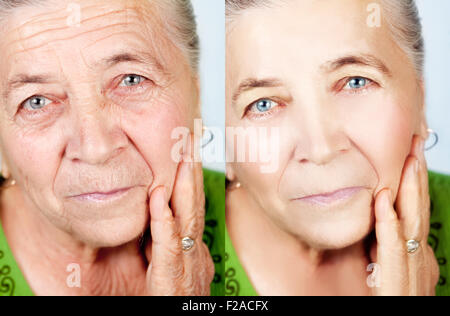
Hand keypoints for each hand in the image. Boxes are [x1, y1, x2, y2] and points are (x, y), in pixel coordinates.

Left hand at [144, 134, 214, 295]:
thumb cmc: (176, 301)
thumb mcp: (176, 269)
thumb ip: (171, 244)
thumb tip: (163, 218)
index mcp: (196, 250)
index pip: (194, 207)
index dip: (193, 179)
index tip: (191, 153)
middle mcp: (196, 252)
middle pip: (195, 204)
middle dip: (194, 171)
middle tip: (194, 140)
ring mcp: (187, 263)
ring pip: (186, 217)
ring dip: (184, 185)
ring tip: (183, 157)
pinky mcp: (171, 276)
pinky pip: (167, 243)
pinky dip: (163, 218)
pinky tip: (160, 196)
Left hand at [370, 135, 439, 295]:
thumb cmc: (391, 300)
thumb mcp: (391, 268)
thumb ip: (386, 245)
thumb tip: (380, 218)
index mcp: (419, 255)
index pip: (417, 210)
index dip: (415, 182)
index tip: (412, 154)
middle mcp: (421, 259)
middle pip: (419, 209)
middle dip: (418, 175)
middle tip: (416, 143)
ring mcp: (413, 271)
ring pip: (412, 222)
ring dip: (410, 190)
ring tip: (409, 160)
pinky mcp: (397, 283)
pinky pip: (392, 248)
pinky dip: (388, 223)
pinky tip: (383, 200)